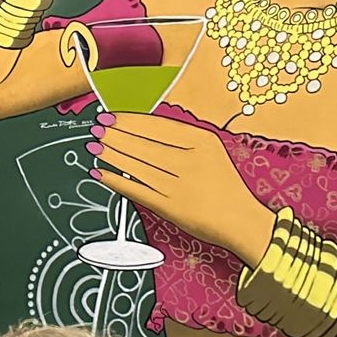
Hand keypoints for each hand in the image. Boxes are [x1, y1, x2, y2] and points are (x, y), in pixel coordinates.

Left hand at [91, 112, 273, 263]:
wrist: (241, 219)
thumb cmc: (225, 185)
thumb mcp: (211, 151)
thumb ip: (182, 140)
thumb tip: (141, 130)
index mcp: (202, 141)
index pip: (157, 127)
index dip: (130, 121)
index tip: (112, 116)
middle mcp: (190, 161)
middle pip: (144, 145)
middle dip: (115, 136)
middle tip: (97, 129)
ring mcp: (179, 185)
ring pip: (137, 166)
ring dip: (112, 155)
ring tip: (94, 147)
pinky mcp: (170, 208)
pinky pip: (136, 191)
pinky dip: (115, 181)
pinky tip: (100, 173)